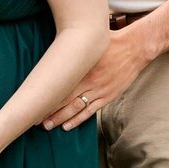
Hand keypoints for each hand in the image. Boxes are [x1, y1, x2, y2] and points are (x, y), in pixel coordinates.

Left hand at [43, 23, 160, 131]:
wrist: (135, 48)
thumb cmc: (112, 41)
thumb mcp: (90, 41)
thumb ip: (74, 45)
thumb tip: (56, 43)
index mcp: (82, 67)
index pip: (60, 85)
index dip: (46, 95)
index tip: (32, 102)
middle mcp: (89, 81)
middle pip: (64, 99)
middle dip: (49, 111)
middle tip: (34, 119)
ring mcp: (99, 90)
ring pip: (76, 108)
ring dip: (61, 118)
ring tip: (47, 125)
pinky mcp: (108, 96)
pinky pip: (90, 111)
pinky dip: (78, 120)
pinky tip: (67, 126)